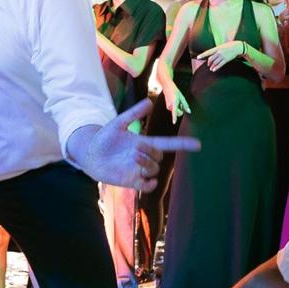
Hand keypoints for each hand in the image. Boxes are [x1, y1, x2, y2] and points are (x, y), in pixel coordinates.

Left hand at [71, 99, 199, 191]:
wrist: (90, 155)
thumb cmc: (104, 139)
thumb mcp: (118, 123)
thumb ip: (134, 114)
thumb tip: (149, 102)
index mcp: (144, 143)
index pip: (168, 144)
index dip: (183, 144)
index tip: (198, 144)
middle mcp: (144, 157)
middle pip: (159, 157)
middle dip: (151, 152)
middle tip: (136, 148)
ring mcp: (139, 170)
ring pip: (154, 170)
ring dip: (147, 163)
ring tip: (133, 157)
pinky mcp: (131, 181)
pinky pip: (147, 186)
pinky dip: (150, 184)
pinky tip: (146, 178)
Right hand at [162, 81, 189, 124]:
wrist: (167, 87)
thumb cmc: (175, 92)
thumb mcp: (182, 98)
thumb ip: (185, 105)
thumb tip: (189, 112)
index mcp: (174, 103)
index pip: (175, 111)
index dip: (174, 118)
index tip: (174, 122)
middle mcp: (170, 106)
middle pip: (179, 113)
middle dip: (181, 110)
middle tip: (180, 103)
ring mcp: (168, 107)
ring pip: (176, 111)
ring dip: (178, 108)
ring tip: (176, 100)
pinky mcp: (167, 107)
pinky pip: (174, 110)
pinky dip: (175, 107)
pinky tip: (174, 101)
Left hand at [195, 40, 246, 72]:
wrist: (237, 47)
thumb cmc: (229, 46)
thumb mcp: (221, 46)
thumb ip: (216, 50)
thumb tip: (212, 54)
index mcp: (217, 48)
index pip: (208, 52)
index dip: (202, 55)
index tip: (198, 57)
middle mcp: (219, 52)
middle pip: (211, 58)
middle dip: (209, 62)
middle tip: (208, 65)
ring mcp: (222, 56)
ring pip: (215, 62)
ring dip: (212, 66)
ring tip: (211, 69)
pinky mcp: (226, 59)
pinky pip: (220, 64)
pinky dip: (216, 67)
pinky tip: (214, 70)